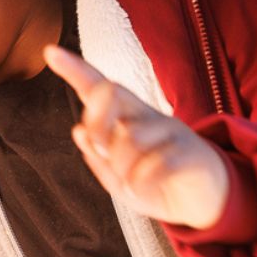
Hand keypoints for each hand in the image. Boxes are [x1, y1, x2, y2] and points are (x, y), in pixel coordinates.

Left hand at [44, 46, 229, 230]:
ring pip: (130, 138)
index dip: (73, 69)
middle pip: (111, 92)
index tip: (49, 51)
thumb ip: (99, 158)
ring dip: (122, 168)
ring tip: (130, 183)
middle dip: (96, 124)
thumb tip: (78, 132)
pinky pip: (156, 163)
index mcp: (127, 118)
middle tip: (103, 151)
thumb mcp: (120, 180)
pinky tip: (144, 190)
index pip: (98, 86)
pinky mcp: (192, 151)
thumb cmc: (158, 186)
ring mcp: (171, 129)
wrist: (207, 205)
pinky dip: (142, 183)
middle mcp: (147, 115)